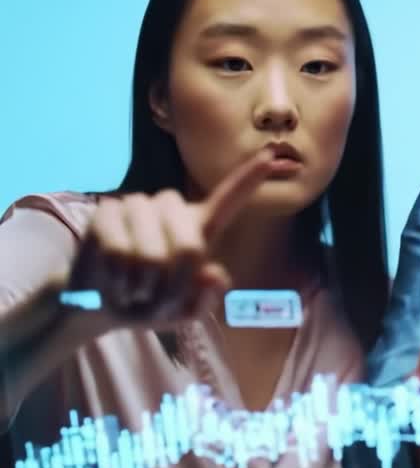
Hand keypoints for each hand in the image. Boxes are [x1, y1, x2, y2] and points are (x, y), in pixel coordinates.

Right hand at [67, 149, 274, 326]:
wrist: (101, 305)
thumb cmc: (150, 303)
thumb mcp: (184, 311)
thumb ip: (205, 299)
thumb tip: (215, 275)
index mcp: (200, 227)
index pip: (229, 199)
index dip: (248, 179)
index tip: (269, 156)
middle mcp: (173, 208)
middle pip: (189, 247)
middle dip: (174, 283)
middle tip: (156, 296)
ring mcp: (140, 204)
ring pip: (150, 253)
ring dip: (142, 284)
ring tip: (134, 287)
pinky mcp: (108, 210)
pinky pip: (118, 252)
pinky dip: (118, 279)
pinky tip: (113, 279)